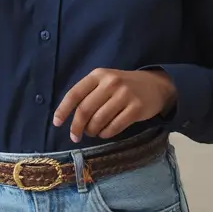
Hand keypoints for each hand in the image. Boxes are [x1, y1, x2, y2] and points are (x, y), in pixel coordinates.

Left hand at [53, 68, 176, 142]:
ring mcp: (124, 95)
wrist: (156, 85)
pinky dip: (106, 134)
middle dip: (77, 127)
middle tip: (75, 136)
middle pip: (85, 110)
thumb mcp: (105, 81)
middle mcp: (110, 83)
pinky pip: (114, 127)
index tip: (57, 123)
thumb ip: (88, 93)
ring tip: (93, 132)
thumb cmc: (123, 86)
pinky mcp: (136, 109)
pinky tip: (105, 133)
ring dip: (92, 131)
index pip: (75, 93)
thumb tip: (68, 117)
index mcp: (98, 75)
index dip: (63, 110)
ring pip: (99, 121)